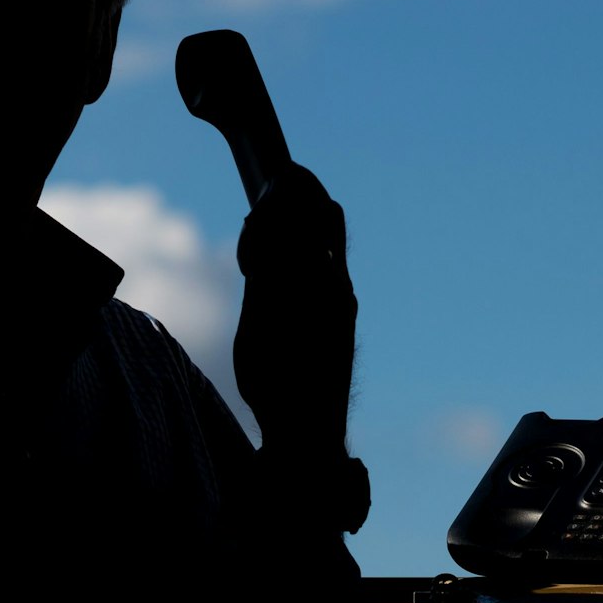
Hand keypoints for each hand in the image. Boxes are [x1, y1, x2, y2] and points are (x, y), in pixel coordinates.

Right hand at [233, 162, 356, 457]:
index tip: (272, 171)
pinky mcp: (345, 316)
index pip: (304, 207)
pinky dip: (305, 253)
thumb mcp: (257, 318)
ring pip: (328, 240)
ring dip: (303, 224)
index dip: (287, 184)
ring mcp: (343, 299)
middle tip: (274, 188)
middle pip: (324, 215)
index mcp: (312, 276)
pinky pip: (328, 266)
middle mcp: (334, 282)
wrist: (310, 431)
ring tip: (267, 239)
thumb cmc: (275, 380)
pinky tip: (280, 270)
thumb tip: (262, 216)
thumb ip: (263, 264)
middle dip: (300, 195)